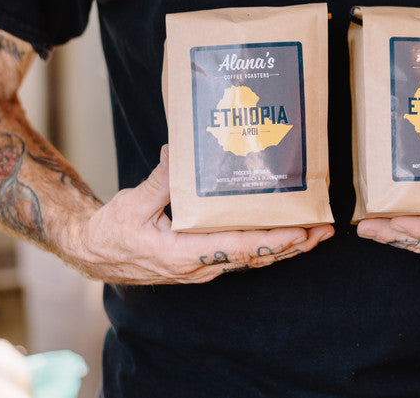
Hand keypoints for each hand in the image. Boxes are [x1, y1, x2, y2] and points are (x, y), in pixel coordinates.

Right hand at [66, 145, 333, 284]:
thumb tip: (175, 153)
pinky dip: (266, 244)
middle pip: (256, 256)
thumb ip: (159, 181)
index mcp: (185, 254)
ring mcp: (203, 265)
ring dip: (285, 246)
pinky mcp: (203, 260)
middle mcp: (201, 266)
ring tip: (316, 233)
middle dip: (293, 244)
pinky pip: (241, 254)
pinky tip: (285, 233)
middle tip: (325, 230)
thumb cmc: (112, 231)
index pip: (240, 248)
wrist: (94, 253)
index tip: (301, 232)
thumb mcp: (132, 204)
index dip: (273, 241)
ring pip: (252, 258)